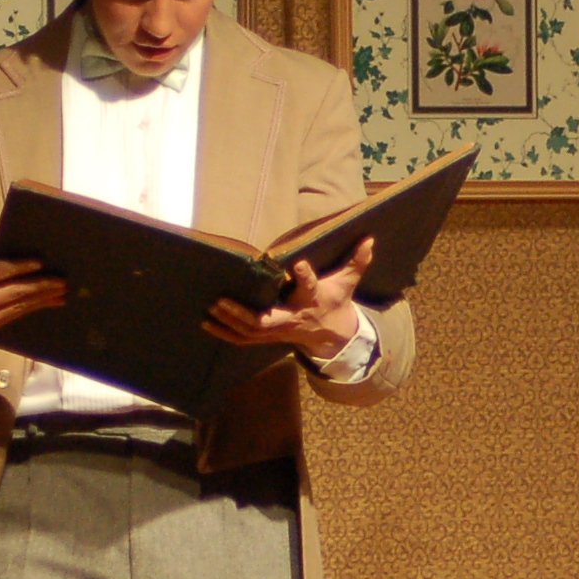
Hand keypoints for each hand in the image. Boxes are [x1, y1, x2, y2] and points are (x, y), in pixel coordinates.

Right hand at [0, 239, 62, 335]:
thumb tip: (16, 250)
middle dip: (41, 286)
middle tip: (62, 280)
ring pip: (20, 305)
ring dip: (44, 298)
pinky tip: (52, 300)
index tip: (41, 262)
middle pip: (15, 292)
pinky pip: (18, 313)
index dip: (21, 267)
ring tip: (63, 290)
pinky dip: (35, 306)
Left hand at [207, 237, 371, 359]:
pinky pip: (244, 339)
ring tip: (211, 309)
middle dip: (244, 313)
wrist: (332, 333)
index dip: (304, 276)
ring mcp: (279, 330)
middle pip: (267, 320)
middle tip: (222, 300)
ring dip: (229, 322)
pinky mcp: (269, 337)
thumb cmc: (335, 300)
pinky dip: (226, 333)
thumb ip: (357, 260)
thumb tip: (370, 239)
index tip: (297, 263)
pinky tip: (208, 323)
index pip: (309, 287)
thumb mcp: (348, 281)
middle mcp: (293, 316)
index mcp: (312, 299)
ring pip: (251, 331)